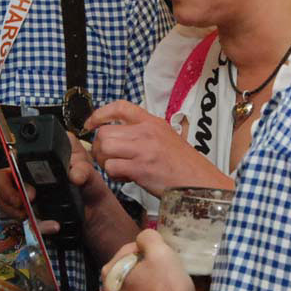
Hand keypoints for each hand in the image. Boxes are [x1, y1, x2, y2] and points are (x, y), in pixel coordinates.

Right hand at [0, 134, 109, 234]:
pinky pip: (19, 217)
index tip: (28, 188)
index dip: (14, 169)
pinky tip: (52, 226)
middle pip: (2, 177)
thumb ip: (84, 171)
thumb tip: (74, 175)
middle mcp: (29, 173)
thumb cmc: (90, 186)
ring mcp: (27, 193)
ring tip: (30, 217)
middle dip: (7, 193)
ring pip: (3, 198)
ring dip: (13, 210)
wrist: (96, 213)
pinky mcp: (30, 211)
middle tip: (22, 203)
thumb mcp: (90, 174)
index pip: (16, 155)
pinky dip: (35, 225)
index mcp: (41, 158)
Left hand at [85, 100, 232, 197]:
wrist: (200, 183)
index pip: (120, 107)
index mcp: (152, 122)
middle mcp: (146, 132)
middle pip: (105, 132)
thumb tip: (119, 138)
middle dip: (99, 147)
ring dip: (105, 161)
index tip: (90, 124)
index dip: (100, 114)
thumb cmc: (184, 165)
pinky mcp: (141, 168)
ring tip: (117, 169)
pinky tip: (126, 178)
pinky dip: (114, 175)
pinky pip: (112, 167)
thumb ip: (143, 134)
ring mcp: (143, 150)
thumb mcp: (166, 138)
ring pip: (105, 148)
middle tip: (107, 158)